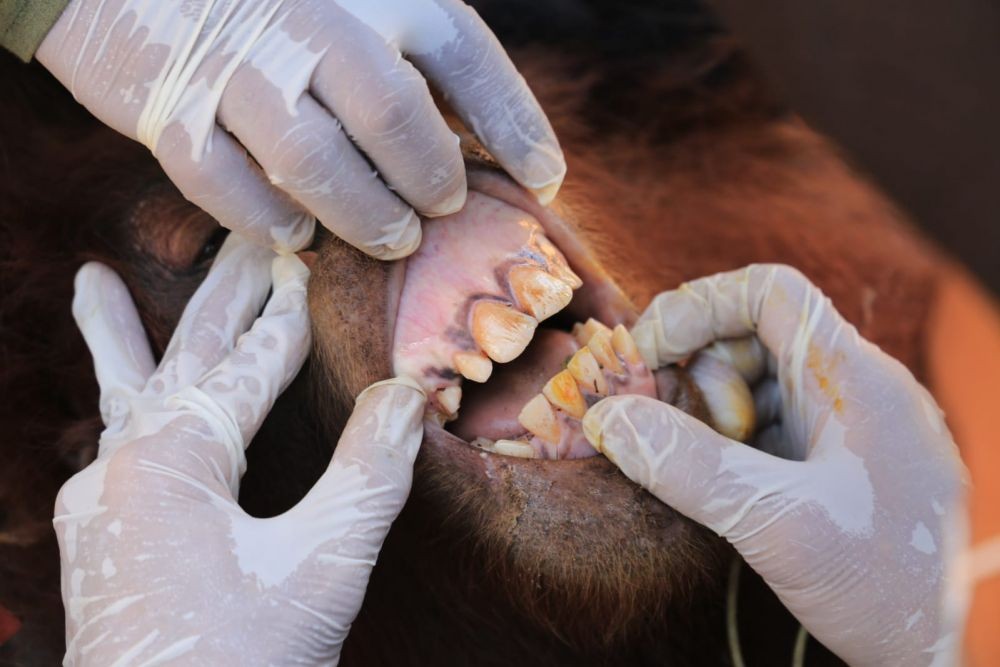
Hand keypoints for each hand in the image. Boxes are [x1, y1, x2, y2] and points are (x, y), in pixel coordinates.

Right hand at [37, 0, 563, 256]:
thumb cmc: (280, 4)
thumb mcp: (369, 9)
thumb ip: (430, 68)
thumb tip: (518, 160)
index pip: (467, 57)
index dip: (517, 127)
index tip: (545, 182)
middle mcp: (311, 20)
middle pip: (392, 116)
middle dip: (429, 181)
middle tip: (436, 212)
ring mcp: (238, 65)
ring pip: (313, 161)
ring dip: (362, 216)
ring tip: (390, 236)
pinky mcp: (171, 107)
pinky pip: (227, 185)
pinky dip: (270, 222)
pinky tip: (299, 235)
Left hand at [58, 234, 426, 664]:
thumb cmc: (243, 662)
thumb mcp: (325, 566)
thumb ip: (371, 472)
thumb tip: (409, 392)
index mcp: (169, 462)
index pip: (246, 369)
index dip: (288, 322)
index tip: (313, 270)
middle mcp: (121, 470)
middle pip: (183, 360)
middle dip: (221, 299)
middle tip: (247, 238)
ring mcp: (101, 505)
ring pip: (124, 397)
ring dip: (125, 336)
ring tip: (93, 278)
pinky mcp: (101, 539)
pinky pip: (111, 448)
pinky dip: (119, 405)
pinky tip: (120, 405)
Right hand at [582, 264, 967, 665]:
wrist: (957, 651)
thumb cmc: (891, 586)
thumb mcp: (778, 522)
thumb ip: (688, 465)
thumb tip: (608, 418)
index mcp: (853, 376)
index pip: (767, 291)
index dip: (697, 309)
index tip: (645, 357)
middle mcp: (849, 389)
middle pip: (749, 339)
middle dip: (692, 375)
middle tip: (649, 425)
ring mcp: (842, 429)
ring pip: (752, 386)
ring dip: (704, 415)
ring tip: (681, 466)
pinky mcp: (831, 467)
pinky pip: (764, 431)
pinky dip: (724, 446)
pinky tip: (708, 486)